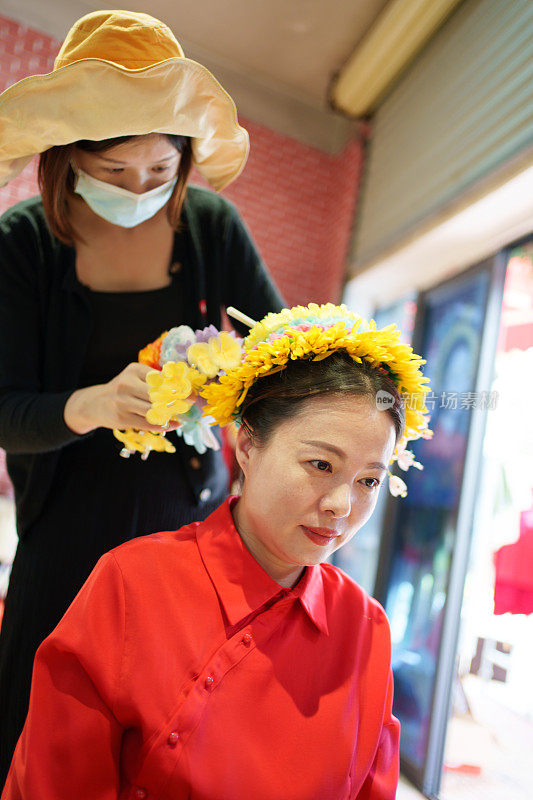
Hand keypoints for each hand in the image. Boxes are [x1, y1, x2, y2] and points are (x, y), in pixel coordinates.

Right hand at [64, 363, 178, 434]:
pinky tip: (172, 425)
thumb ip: (155, 380)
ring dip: (170, 414)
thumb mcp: (136, 377)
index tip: (192, 393)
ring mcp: (123, 402)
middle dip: (176, 400)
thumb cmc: (124, 390)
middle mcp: (127, 384)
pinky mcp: (122, 418)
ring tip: (180, 415)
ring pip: (153, 410)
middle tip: (189, 404)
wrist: (97, 404)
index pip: (161, 378)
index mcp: (134, 370)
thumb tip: (184, 386)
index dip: (179, 387)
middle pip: (158, 394)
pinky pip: (148, 423)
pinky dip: (163, 425)